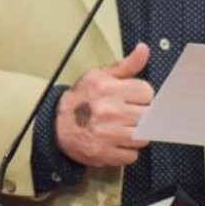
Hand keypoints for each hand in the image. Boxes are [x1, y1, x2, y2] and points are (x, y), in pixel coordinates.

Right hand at [56, 43, 153, 166]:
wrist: (56, 124)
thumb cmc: (81, 98)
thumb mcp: (100, 76)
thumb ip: (126, 65)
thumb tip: (143, 49)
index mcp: (110, 90)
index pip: (147, 93)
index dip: (142, 96)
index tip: (134, 98)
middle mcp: (110, 112)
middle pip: (148, 116)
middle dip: (142, 115)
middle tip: (131, 114)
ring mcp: (107, 135)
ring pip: (142, 138)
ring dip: (137, 134)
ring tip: (124, 128)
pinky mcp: (104, 153)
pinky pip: (132, 156)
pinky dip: (127, 151)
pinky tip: (118, 142)